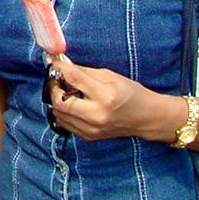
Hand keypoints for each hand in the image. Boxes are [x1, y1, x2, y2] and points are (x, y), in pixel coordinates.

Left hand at [47, 60, 162, 140]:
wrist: (146, 118)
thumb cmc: (131, 93)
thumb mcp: (110, 75)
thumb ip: (84, 71)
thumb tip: (62, 65)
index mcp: (105, 96)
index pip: (74, 79)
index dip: (59, 68)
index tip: (52, 61)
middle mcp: (97, 115)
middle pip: (60, 102)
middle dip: (53, 88)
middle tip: (56, 79)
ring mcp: (92, 129)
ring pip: (60, 115)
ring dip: (57, 100)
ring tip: (64, 91)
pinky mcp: (90, 137)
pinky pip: (66, 124)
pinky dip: (64, 113)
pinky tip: (71, 104)